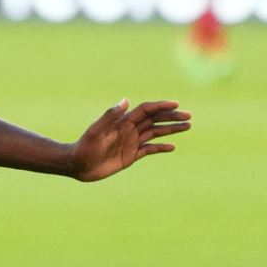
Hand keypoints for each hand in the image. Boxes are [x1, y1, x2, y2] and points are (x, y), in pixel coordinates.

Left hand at [68, 99, 190, 181]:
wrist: (78, 165)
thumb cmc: (85, 147)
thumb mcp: (96, 131)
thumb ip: (110, 116)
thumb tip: (126, 100)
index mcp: (123, 122)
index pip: (146, 110)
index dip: (161, 106)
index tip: (176, 105)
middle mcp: (130, 130)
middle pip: (155, 120)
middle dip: (172, 117)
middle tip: (189, 116)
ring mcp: (131, 142)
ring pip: (156, 133)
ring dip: (171, 129)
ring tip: (188, 126)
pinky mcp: (131, 156)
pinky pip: (150, 150)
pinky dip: (161, 147)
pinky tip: (172, 147)